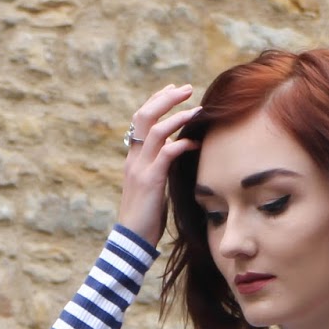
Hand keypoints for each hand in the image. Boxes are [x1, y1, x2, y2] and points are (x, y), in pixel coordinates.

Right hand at [117, 83, 200, 247]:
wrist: (132, 239)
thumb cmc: (145, 217)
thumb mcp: (152, 186)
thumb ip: (159, 167)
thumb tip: (174, 154)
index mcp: (133, 158)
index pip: (140, 119)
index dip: (156, 101)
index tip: (173, 90)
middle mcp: (134, 158)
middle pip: (144, 115)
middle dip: (166, 98)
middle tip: (187, 88)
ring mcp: (140, 168)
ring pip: (155, 130)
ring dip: (178, 117)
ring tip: (197, 111)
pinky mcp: (150, 181)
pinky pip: (166, 154)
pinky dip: (181, 144)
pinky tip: (195, 143)